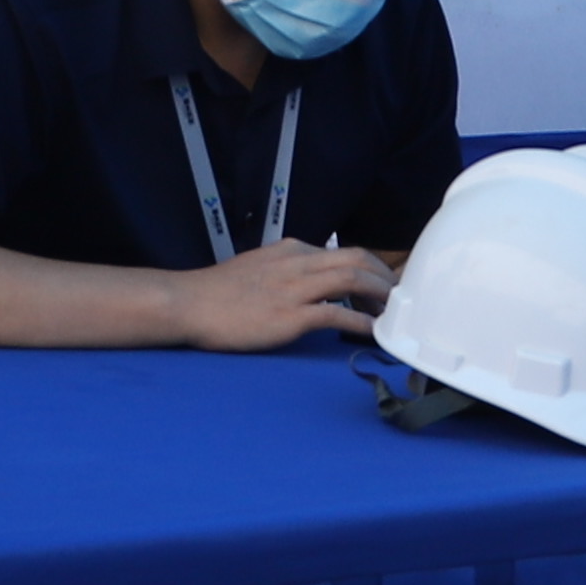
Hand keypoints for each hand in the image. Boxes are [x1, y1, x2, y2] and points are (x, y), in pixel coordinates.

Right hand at [169, 241, 391, 350]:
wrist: (188, 303)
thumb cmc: (217, 293)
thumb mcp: (258, 268)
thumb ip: (286, 272)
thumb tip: (310, 287)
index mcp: (291, 250)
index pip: (343, 252)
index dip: (370, 269)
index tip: (381, 287)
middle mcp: (297, 262)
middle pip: (358, 260)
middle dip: (384, 278)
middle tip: (396, 300)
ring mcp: (294, 288)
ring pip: (353, 280)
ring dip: (379, 297)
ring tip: (392, 315)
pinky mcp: (289, 316)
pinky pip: (336, 316)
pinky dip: (361, 323)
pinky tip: (373, 333)